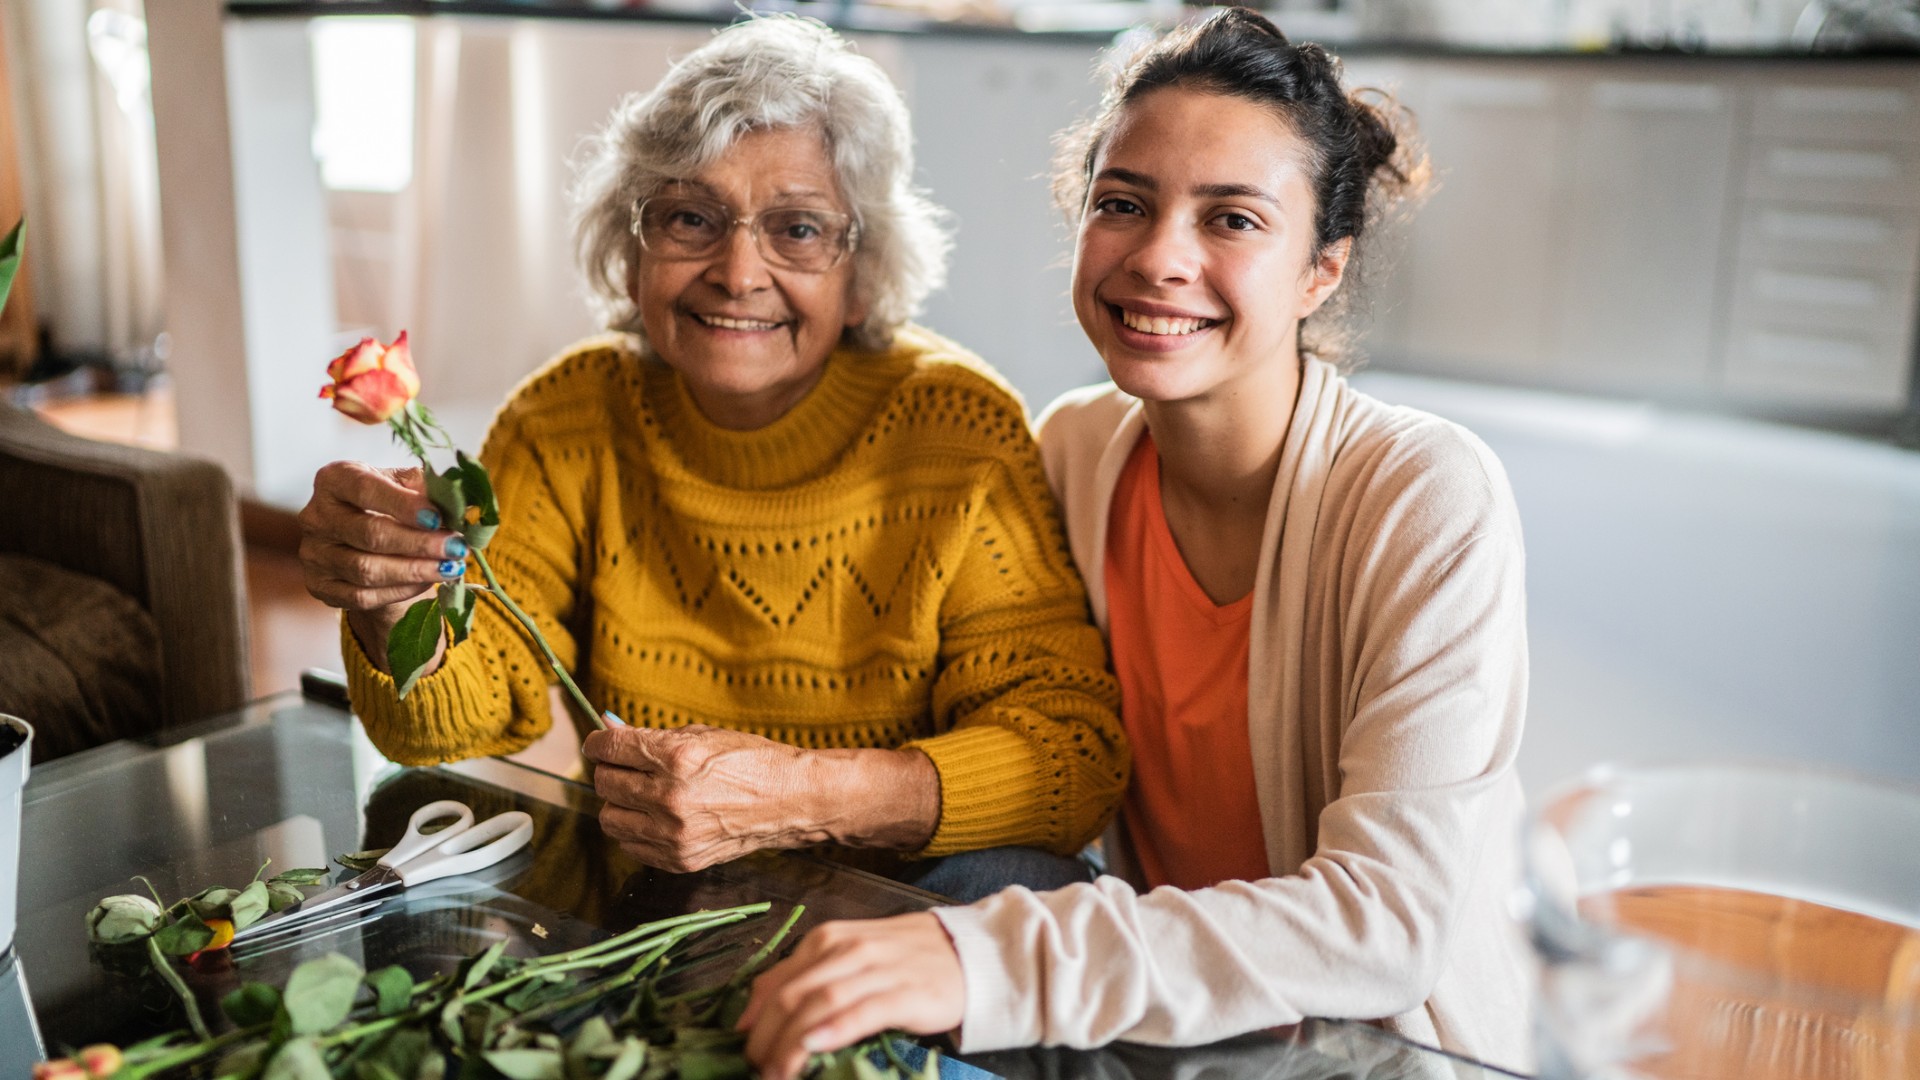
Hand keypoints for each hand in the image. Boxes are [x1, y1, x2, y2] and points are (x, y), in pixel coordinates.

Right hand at [298, 462, 466, 665]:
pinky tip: (427, 582)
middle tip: (456, 548)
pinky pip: (363, 596)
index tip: (437, 517)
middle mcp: (316, 515)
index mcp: (335, 479)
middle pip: (369, 533)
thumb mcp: (406, 486)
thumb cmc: (391, 504)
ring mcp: (314, 554)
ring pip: (366, 570)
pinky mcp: (319, 585)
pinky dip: (401, 591)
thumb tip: (457, 502)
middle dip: (419, 543)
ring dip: (415, 571)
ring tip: (450, 567)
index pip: (365, 489)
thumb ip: (427, 489)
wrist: (368, 541)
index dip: (402, 505)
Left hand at [582, 725, 826, 871]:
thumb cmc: (751, 761)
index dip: (598, 744)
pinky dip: (636, 830)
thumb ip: (653, 738)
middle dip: (610, 771)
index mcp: (677, 758)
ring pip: (610, 819)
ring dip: (619, 803)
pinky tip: (656, 818)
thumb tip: (609, 732)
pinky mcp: (680, 859)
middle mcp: (671, 797)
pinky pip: (631, 845)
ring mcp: (674, 833)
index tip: (599, 744)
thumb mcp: (703, 735)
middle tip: (626, 767)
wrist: (792, 801)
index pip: (610, 749)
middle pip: (605, 784)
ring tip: (641, 795)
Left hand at [738, 913, 964, 1079]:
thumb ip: (805, 976)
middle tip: (755, 1070)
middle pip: (790, 997)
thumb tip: (752, 1012)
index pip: (776, 983)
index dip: (753, 1022)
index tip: (741, 1051)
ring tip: (775, 1075)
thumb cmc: (905, 960)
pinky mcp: (904, 993)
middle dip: (765, 1040)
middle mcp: (846, 950)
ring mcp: (876, 970)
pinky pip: (861, 1011)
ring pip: (818, 1005)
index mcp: (827, 941)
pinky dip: (833, 1030)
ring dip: (790, 1045)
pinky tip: (813, 1047)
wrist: (969, 953)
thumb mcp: (849, 957)